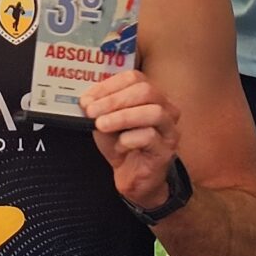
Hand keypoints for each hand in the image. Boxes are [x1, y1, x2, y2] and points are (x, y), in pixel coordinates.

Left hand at [84, 69, 182, 210]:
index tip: (88, 98)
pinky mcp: (166, 150)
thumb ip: (99, 108)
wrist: (132, 177)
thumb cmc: (122, 146)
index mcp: (150, 95)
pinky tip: (120, 146)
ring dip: (122, 117)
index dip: (108, 85)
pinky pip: (150, 137)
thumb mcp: (105, 121)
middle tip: (92, 112)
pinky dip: (129, 139)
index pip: (134, 78)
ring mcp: (169, 129)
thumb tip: (87, 100)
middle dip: (114, 100)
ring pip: (153, 112)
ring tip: (102, 125)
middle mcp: (165, 107)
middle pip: (146, 91)